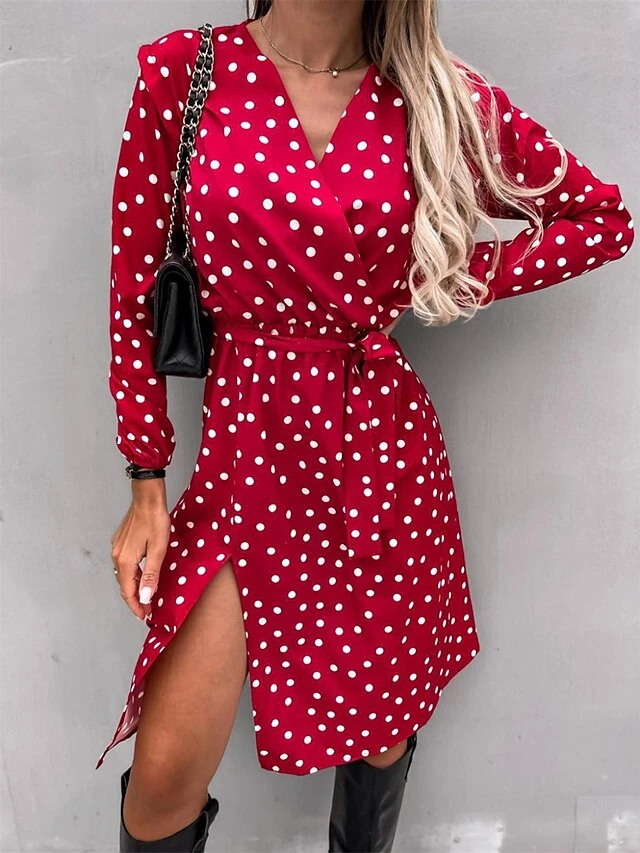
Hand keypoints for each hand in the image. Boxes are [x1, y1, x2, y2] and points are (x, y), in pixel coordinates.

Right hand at [111, 495, 170, 621]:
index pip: (128, 592)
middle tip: (147, 609)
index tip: (145, 616)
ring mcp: (116, 548)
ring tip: (146, 596)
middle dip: (135, 600)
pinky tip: (142, 576)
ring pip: (123, 575)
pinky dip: (132, 575)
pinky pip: (124, 565)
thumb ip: (150, 575)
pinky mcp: (120, 542)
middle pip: (123, 585)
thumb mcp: (158, 550)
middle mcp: (116, 556)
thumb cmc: (155, 520)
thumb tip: (145, 597)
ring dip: (133, 587)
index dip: (136, 606)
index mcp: (125, 560)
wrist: (147, 498)